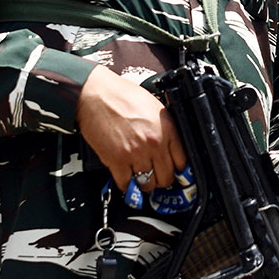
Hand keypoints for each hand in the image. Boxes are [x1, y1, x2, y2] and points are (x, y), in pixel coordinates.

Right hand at [76, 66, 186, 190]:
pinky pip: (126, 183)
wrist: (96, 94)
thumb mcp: (155, 107)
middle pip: (166, 177)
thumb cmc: (121, 96)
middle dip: (161, 179)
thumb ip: (164, 128)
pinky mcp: (117, 160)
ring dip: (143, 183)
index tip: (173, 172)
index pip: (182, 162)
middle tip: (155, 176)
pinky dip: (125, 184)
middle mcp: (154, 143)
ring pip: (147, 184)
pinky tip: (124, 177)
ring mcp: (136, 153)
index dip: (177, 170)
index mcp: (167, 129)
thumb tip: (169, 146)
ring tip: (139, 177)